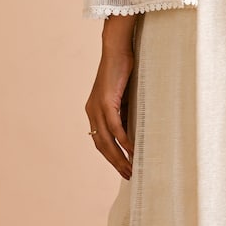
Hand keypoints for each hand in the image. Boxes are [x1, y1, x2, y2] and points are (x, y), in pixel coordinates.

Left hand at [86, 18, 135, 178]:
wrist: (117, 49)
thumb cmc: (123, 70)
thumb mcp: (124, 97)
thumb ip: (125, 114)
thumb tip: (134, 132)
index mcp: (94, 111)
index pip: (100, 141)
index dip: (111, 157)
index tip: (123, 168)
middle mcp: (91, 112)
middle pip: (101, 146)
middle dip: (115, 163)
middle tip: (129, 175)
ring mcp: (97, 107)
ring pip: (106, 140)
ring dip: (119, 157)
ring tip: (131, 168)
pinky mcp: (106, 101)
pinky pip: (114, 127)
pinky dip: (123, 140)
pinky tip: (132, 150)